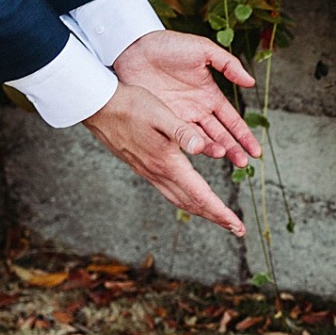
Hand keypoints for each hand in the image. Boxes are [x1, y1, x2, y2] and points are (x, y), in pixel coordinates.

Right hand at [81, 83, 245, 237]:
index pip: (200, 196)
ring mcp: (149, 171)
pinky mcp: (143, 166)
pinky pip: (169, 191)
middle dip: (217, 217)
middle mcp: (158, 173)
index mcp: (168, 163)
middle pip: (192, 204)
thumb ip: (182, 131)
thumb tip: (202, 147)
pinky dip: (187, 199)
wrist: (97, 106)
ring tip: (220, 217)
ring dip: (202, 211)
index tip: (238, 226)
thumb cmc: (130, 104)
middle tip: (237, 229)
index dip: (221, 212)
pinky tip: (191, 196)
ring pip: (180, 200)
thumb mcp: (160, 113)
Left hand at [110, 30, 262, 166]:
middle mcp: (197, 110)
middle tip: (243, 164)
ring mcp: (179, 117)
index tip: (256, 151)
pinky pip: (178, 137)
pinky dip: (190, 147)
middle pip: (220, 136)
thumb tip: (251, 82)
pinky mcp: (161, 120)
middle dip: (234, 150)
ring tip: (226, 158)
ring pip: (201, 140)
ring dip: (214, 150)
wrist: (134, 48)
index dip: (244, 136)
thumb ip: (228, 64)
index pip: (232, 121)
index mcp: (210, 95)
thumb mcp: (203, 49)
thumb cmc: (169, 45)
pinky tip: (199, 154)